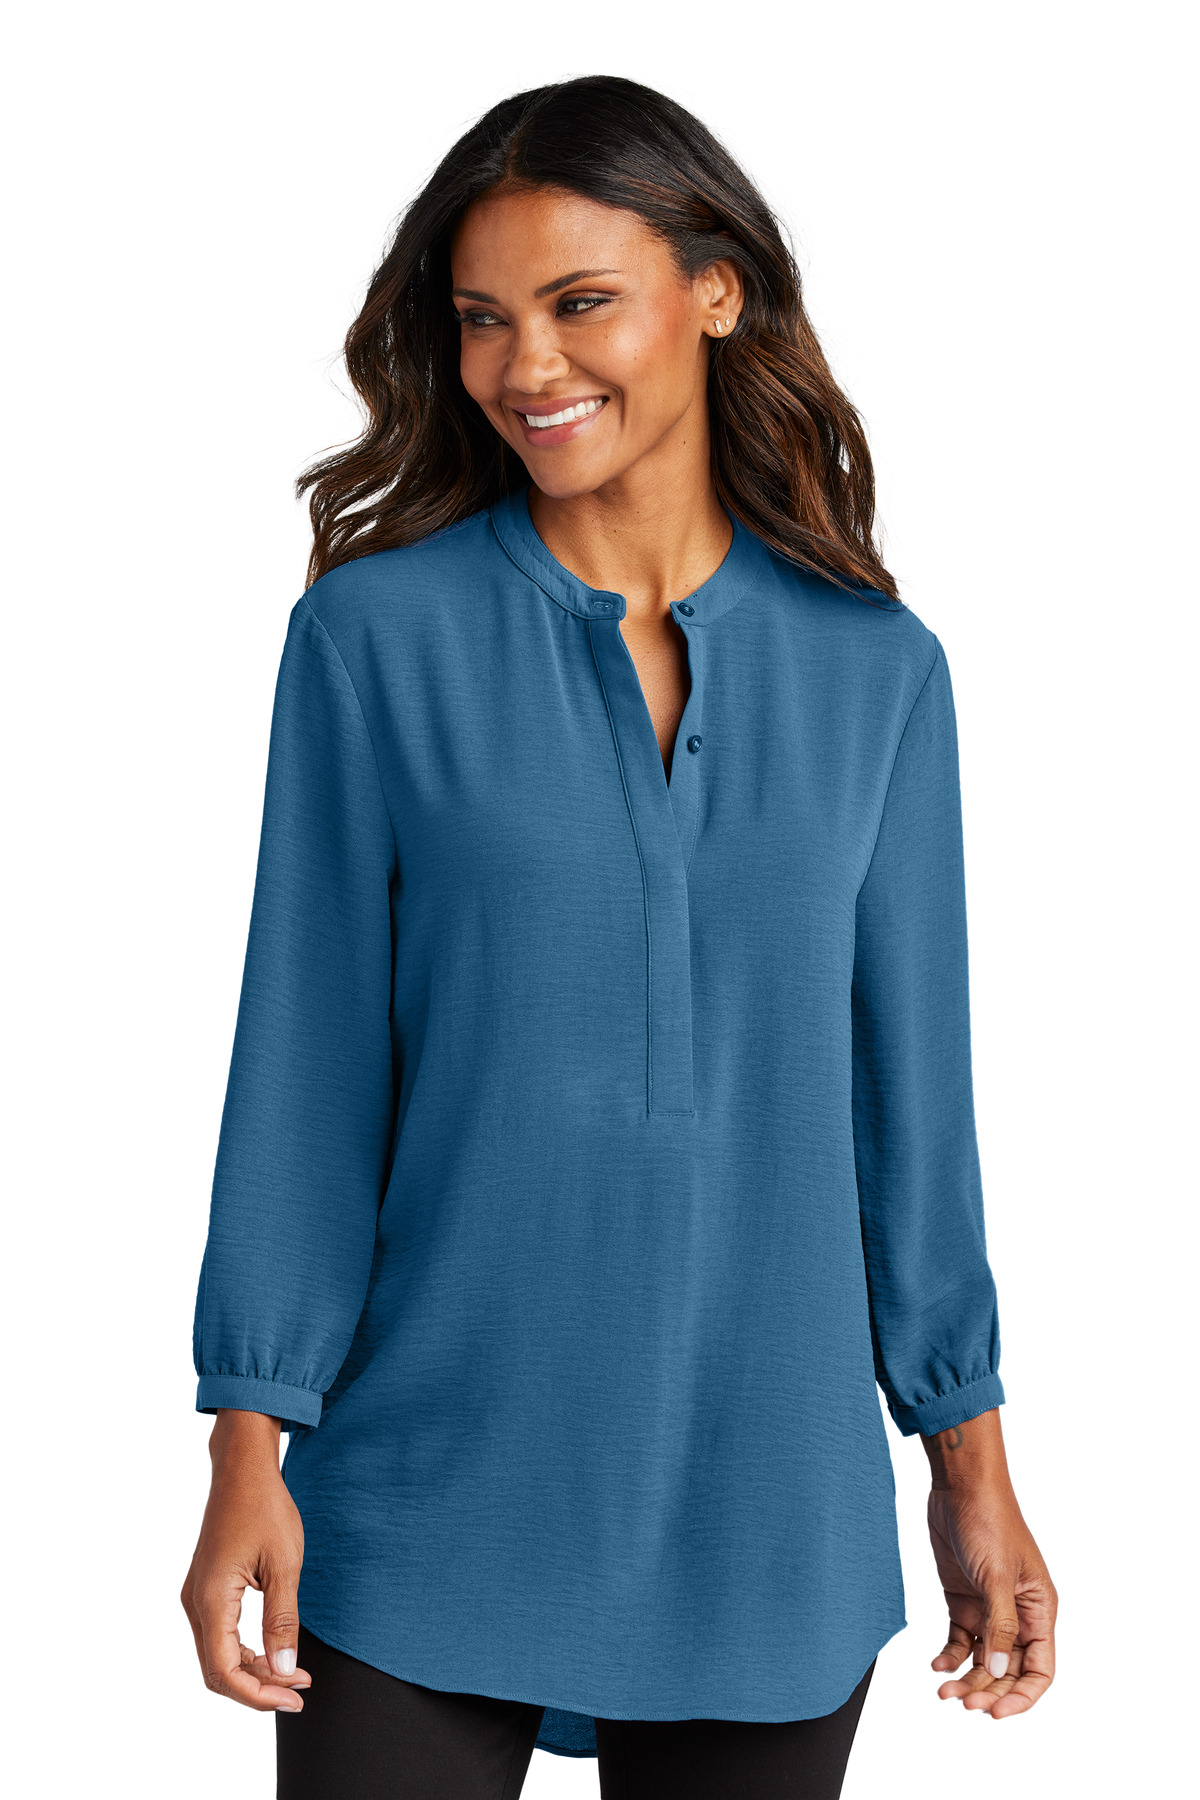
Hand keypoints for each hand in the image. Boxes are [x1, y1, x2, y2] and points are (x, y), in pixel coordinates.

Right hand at [181, 1408, 311, 1711]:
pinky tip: (274, 1651)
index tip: (294, 1697)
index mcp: (211, 1598)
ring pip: (216, 1655)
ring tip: (295, 1674)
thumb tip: (284, 1670)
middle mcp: (195, 1601)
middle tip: (300, 1690)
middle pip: (217, 1670)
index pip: (223, 1671)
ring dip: (252, 1671)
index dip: (257, 1695)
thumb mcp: (284, 1564)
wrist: (242, 1468)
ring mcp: (197, 1595)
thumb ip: (282, 1620)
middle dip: (257, 1688)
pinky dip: (244, 1650)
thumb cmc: (265, 1507)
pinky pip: (218, 1634)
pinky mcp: (205, 1588)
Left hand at [922, 1410, 1056, 1718]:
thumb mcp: (997, 1575)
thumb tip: (1000, 1669)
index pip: (1040, 1669)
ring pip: (983, 1658)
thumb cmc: (990, 1518)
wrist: (960, 1485)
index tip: (996, 1712)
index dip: (1022, 1696)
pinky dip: (950, 1656)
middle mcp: (1017, 1613)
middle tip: (962, 1701)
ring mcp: (989, 1607)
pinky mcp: (964, 1598)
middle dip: (989, 1690)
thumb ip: (999, 1624)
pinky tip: (937, 1665)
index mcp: (1039, 1609)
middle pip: (1009, 1670)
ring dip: (967, 1677)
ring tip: (944, 1689)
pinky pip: (961, 1639)